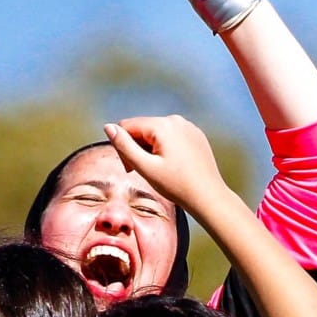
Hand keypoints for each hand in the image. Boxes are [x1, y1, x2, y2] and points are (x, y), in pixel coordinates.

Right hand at [103, 116, 227, 212]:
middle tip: (144, 172)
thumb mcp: (145, 168)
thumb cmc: (176, 185)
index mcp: (162, 125)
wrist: (208, 196)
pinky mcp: (195, 134)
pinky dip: (166, 148)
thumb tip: (108, 127)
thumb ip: (124, 146)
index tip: (130, 169)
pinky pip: (172, 136)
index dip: (123, 147)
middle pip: (142, 128)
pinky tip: (172, 166)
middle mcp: (176, 120)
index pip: (127, 126)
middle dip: (137, 148)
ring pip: (156, 132)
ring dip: (150, 148)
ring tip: (159, 170)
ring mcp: (188, 126)